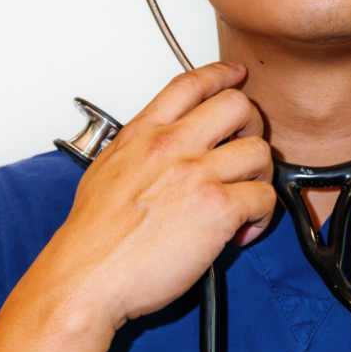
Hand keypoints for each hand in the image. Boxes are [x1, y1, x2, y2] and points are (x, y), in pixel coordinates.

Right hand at [40, 62, 275, 331]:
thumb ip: (140, 153)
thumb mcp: (106, 172)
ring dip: (261, 176)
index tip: (236, 75)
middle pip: (238, 105)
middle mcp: (171, 146)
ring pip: (260, 151)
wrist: (86, 277)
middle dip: (252, 126)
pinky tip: (241, 231)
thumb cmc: (92, 238)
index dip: (221, 74)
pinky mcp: (217, 209)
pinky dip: (261, 216)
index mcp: (143, 134)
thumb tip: (163, 157)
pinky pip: (264, 197)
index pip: (190, 83)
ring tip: (244, 199)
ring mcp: (196, 175)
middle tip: (245, 151)